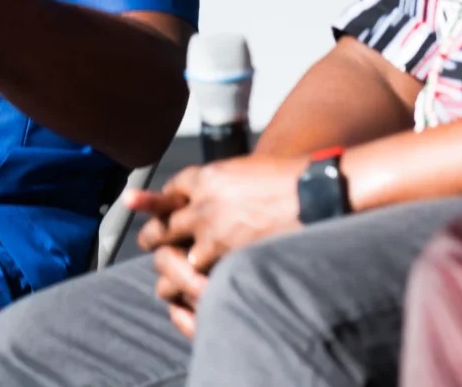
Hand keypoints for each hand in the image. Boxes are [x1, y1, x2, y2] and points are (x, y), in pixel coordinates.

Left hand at [123, 154, 308, 335]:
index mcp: (207, 176)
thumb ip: (223, 184)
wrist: (315, 195)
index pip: (169, 190)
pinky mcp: (225, 256)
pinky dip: (190, 282)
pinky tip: (187, 291)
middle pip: (162, 222)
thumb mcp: (247, 171)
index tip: (159, 209)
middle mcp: (202, 202)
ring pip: (170, 253)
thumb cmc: (290, 180)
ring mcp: (211, 231)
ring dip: (166, 265)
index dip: (160, 202)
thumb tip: (214, 192)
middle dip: (152, 234)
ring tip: (162, 274)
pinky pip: (194, 273)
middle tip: (146, 241)